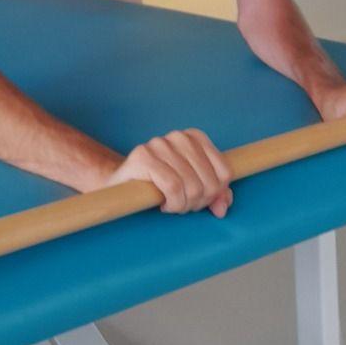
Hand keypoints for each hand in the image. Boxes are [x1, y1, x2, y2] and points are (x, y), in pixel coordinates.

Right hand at [106, 129, 232, 217]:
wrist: (121, 185)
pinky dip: (172, 202)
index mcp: (194, 138)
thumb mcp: (193, 189)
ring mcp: (159, 144)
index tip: (198, 199)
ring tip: (171, 204)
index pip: (224, 172)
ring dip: (183, 205)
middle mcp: (178, 136)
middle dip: (198, 202)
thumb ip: (214, 194)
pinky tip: (162, 203)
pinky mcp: (143, 156)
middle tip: (182, 204)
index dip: (215, 194)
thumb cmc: (160, 186)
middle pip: (208, 181)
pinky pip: (173, 187)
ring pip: (191, 185)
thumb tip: (222, 207)